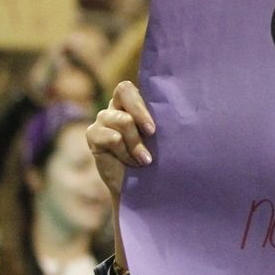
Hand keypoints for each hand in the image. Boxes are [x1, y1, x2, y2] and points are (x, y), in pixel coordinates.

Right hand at [87, 80, 155, 203]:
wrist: (141, 186)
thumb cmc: (158, 159)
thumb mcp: (162, 137)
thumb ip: (162, 120)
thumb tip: (182, 108)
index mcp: (134, 102)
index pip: (129, 87)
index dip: (140, 104)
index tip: (153, 129)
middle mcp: (116, 106)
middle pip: (123, 91)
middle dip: (140, 114)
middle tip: (152, 134)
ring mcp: (103, 119)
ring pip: (123, 121)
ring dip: (136, 144)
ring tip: (144, 160)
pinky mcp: (93, 134)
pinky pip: (112, 138)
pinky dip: (125, 153)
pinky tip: (130, 163)